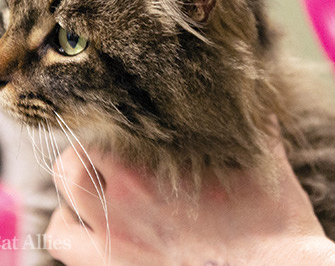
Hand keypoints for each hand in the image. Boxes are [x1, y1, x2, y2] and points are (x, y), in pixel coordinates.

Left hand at [44, 132, 334, 265]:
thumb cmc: (273, 224)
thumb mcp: (265, 160)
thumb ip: (252, 121)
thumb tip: (251, 93)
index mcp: (158, 161)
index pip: (105, 121)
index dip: (109, 114)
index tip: (122, 117)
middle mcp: (125, 197)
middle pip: (75, 159)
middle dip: (86, 150)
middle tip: (108, 153)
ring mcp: (112, 237)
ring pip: (63, 198)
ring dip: (74, 186)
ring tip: (95, 185)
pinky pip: (61, 242)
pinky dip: (67, 226)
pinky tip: (88, 224)